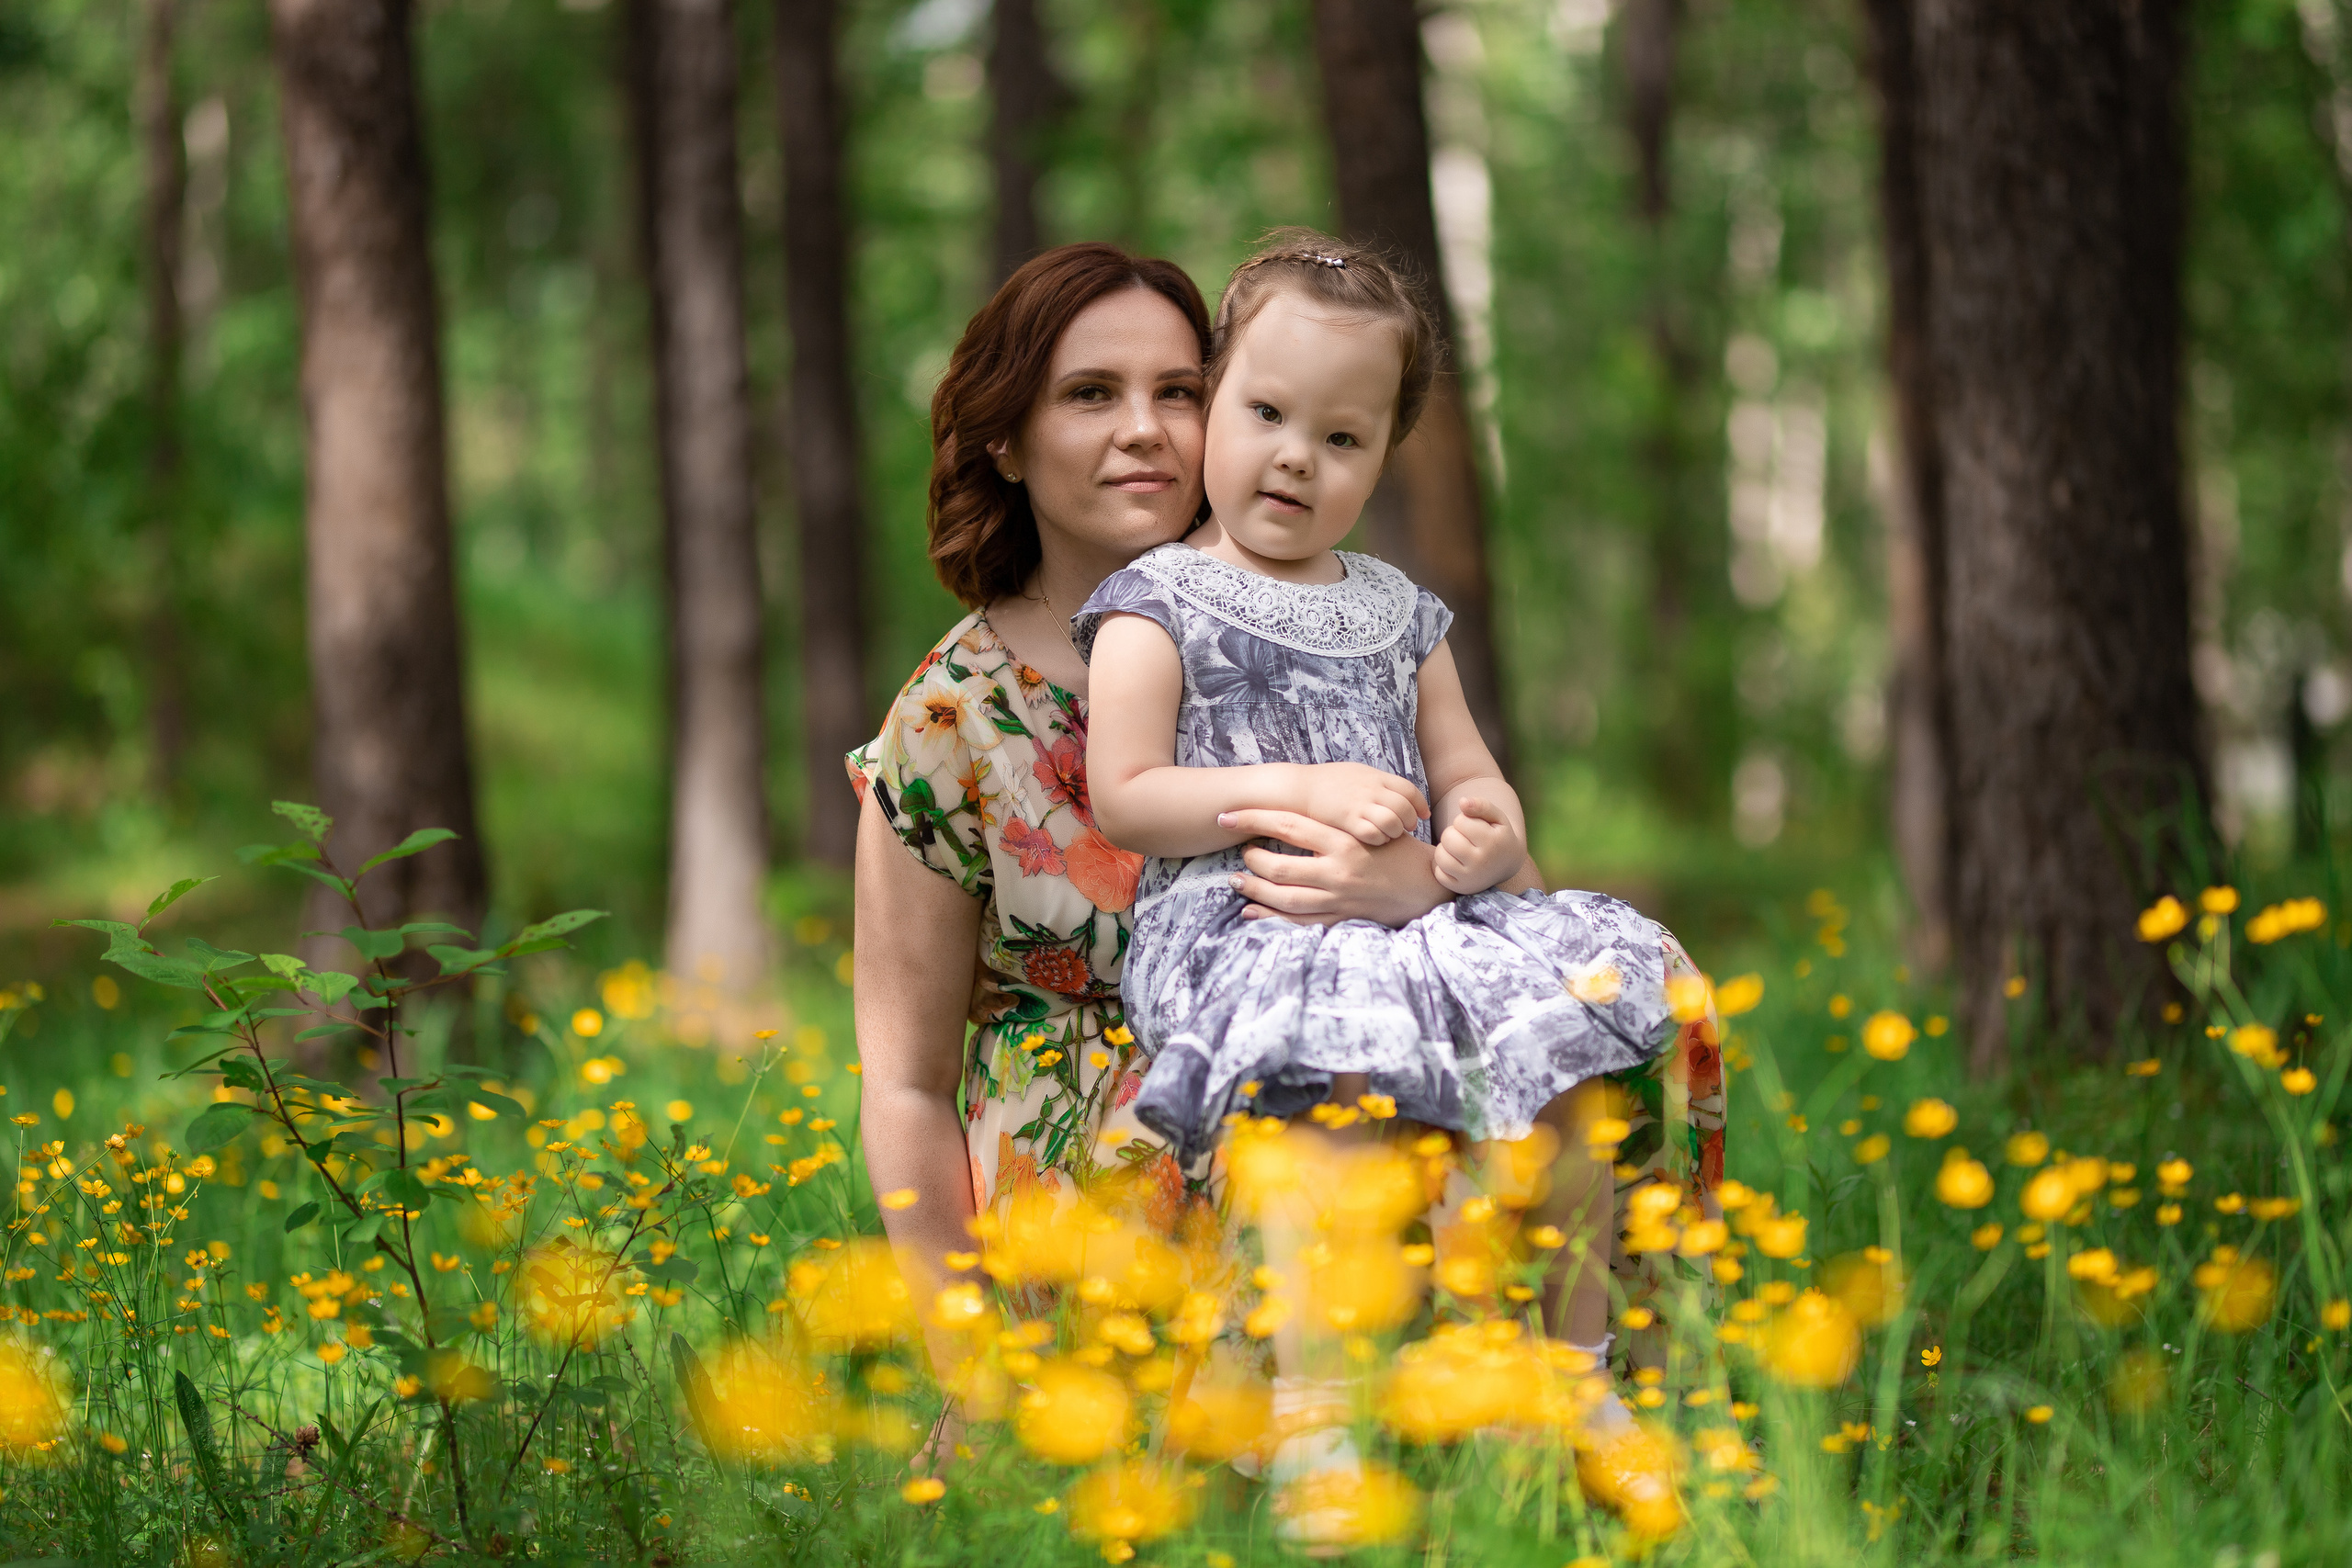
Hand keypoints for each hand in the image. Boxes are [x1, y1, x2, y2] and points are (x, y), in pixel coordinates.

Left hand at [1217, 808, 1451, 927]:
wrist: (1427, 886)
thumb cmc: (1396, 851)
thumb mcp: (1369, 828)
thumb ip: (1333, 824)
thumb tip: (1292, 814)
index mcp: (1344, 841)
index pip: (1289, 826)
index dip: (1253, 819)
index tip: (1228, 816)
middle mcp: (1339, 871)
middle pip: (1280, 867)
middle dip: (1251, 859)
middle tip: (1240, 852)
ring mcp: (1340, 898)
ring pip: (1285, 898)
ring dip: (1255, 890)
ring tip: (1236, 881)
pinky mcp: (1342, 918)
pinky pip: (1299, 921)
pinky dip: (1272, 917)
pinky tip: (1251, 912)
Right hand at [1290, 763, 1429, 846]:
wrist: (1299, 788)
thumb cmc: (1328, 782)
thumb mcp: (1358, 772)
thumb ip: (1379, 782)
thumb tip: (1398, 792)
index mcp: (1376, 777)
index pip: (1410, 790)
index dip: (1420, 805)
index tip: (1422, 815)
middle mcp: (1371, 789)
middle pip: (1405, 808)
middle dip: (1410, 821)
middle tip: (1405, 828)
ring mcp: (1359, 805)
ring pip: (1393, 822)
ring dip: (1396, 832)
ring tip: (1389, 835)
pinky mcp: (1347, 821)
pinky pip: (1374, 834)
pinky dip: (1379, 839)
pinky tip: (1374, 840)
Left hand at [1435, 797, 1524, 894]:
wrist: (1507, 865)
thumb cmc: (1498, 835)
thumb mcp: (1497, 817)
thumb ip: (1481, 805)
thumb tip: (1462, 801)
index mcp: (1493, 842)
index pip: (1460, 821)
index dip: (1463, 820)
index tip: (1473, 827)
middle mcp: (1482, 862)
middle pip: (1448, 837)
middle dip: (1453, 833)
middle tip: (1464, 837)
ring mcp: (1470, 878)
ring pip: (1440, 855)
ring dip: (1445, 848)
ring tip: (1458, 848)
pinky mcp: (1461, 888)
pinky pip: (1438, 872)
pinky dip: (1442, 865)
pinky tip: (1454, 861)